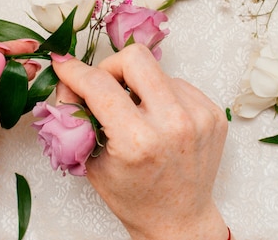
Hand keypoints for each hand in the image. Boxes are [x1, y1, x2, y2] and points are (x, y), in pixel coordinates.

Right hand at [51, 44, 228, 239]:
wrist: (179, 219)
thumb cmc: (134, 197)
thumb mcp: (92, 163)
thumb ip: (76, 118)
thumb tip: (67, 79)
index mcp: (138, 141)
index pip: (99, 85)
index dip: (74, 71)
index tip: (64, 66)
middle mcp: (173, 124)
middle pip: (135, 57)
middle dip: (111, 66)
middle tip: (104, 85)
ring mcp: (198, 117)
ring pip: (157, 70)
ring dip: (138, 84)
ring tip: (136, 113)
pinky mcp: (213, 113)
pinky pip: (178, 83)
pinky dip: (161, 95)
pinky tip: (158, 120)